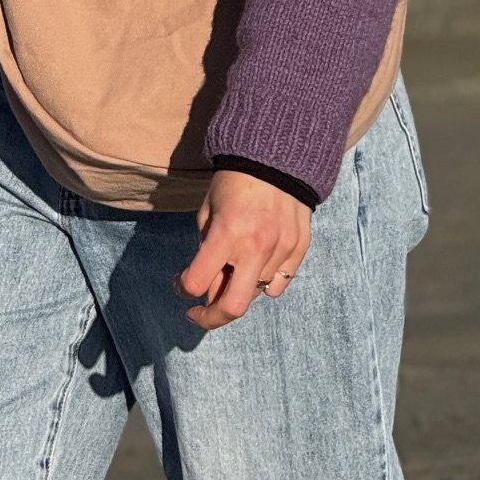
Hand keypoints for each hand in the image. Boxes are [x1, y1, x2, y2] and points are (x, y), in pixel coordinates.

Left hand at [175, 168, 310, 329]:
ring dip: (237, 290)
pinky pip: (279, 284)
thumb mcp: (207, 211)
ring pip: (256, 294)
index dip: (183, 289)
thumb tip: (205, 287)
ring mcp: (281, 250)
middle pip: (233, 307)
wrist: (275, 160)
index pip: (198, 282)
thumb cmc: (233, 184)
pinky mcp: (299, 249)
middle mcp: (256, 247)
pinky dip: (263, 283)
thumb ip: (205, 250)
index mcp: (226, 233)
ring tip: (229, 272)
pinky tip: (253, 267)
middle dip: (210, 318)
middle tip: (199, 315)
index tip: (180, 285)